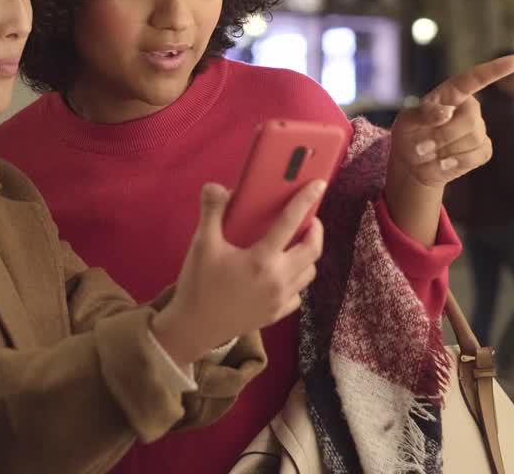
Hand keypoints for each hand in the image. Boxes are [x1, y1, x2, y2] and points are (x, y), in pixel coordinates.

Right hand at [151, 181, 325, 365]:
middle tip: (309, 219)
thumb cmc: (198, 285)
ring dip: (308, 256)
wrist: (193, 328)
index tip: (319, 185)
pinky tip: (284, 274)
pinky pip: (298, 295)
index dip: (306, 201)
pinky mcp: (276, 314)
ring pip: (309, 273)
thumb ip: (211, 212)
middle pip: (312, 250)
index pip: (290, 223)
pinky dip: (297, 280)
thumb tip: (216, 186)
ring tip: (296, 245)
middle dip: (316, 231)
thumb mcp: (201, 245)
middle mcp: (278, 279)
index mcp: (261, 259)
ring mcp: (280, 299)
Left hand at [389, 52, 513, 187]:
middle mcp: (469, 107)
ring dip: (445, 151)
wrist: (413, 164)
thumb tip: (447, 112)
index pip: (475, 78)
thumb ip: (422, 114)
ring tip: (429, 153)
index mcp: (451, 93)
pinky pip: (477, 155)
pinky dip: (456, 163)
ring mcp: (478, 128)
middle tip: (420, 146)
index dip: (498, 68)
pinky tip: (443, 163)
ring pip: (472, 139)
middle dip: (442, 136)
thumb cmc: (409, 136)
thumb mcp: (405, 122)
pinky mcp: (483, 149)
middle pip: (469, 120)